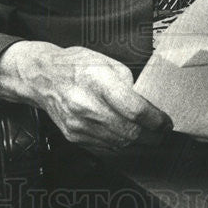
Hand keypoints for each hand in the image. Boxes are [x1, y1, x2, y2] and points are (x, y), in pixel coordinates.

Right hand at [0, 41, 171, 149]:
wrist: (42, 78)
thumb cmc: (76, 65)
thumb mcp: (107, 62)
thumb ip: (129, 83)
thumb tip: (146, 103)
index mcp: (99, 81)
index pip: (135, 109)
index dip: (155, 120)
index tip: (165, 122)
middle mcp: (87, 105)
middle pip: (129, 131)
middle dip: (152, 136)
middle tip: (162, 133)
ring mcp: (79, 124)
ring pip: (119, 142)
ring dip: (138, 141)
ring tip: (148, 134)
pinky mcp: (74, 135)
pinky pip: (105, 145)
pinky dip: (120, 141)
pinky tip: (126, 133)